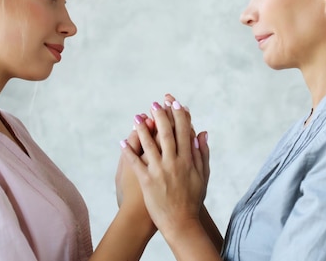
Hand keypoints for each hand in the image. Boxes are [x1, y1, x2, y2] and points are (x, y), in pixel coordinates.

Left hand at [121, 98, 209, 239]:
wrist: (181, 223)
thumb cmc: (193, 199)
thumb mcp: (203, 176)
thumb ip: (202, 153)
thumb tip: (202, 133)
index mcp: (188, 160)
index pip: (184, 131)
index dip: (179, 115)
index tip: (174, 102)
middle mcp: (174, 163)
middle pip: (166, 133)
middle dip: (160, 116)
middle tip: (154, 103)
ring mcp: (160, 171)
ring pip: (150, 145)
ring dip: (142, 129)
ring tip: (136, 116)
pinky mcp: (147, 181)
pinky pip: (136, 163)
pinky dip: (128, 151)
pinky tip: (122, 141)